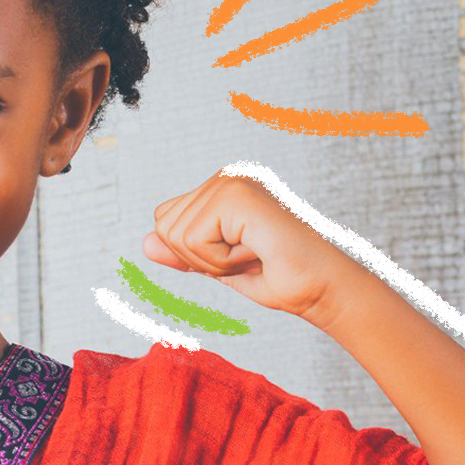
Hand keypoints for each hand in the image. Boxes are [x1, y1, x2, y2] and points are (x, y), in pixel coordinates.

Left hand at [142, 169, 359, 322]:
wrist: (321, 288)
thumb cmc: (280, 276)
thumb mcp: (217, 266)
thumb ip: (182, 252)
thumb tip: (144, 243)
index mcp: (220, 186)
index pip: (164, 221)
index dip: (193, 254)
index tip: (236, 255)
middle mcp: (225, 176)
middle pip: (164, 228)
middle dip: (201, 259)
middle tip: (247, 257)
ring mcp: (232, 181)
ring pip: (177, 237)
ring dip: (215, 262)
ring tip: (254, 254)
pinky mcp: (237, 196)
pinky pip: (195, 240)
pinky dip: (223, 261)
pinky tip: (256, 252)